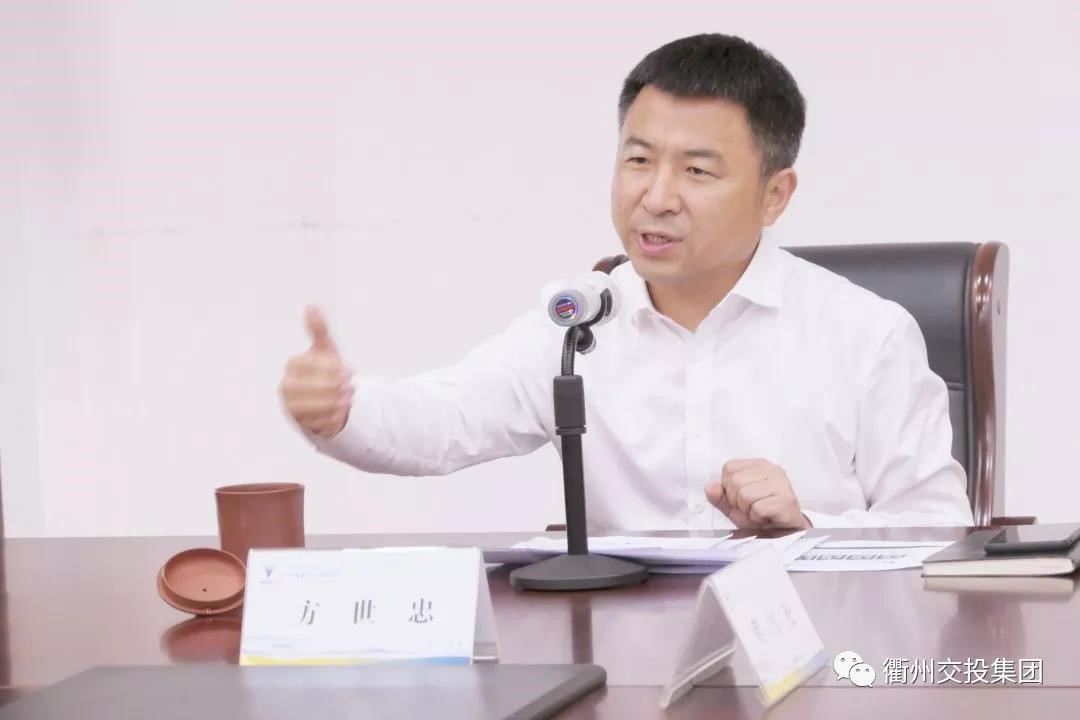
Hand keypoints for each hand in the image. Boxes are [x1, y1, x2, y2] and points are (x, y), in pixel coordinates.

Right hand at [280, 307, 353, 437]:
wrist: (330, 397)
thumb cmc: (326, 371)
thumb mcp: (326, 350)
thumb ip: (319, 331)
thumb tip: (312, 307)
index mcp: (293, 366)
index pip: (307, 366)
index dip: (328, 368)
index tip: (347, 369)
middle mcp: (287, 386)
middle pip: (304, 388)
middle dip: (330, 386)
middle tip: (350, 385)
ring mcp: (292, 406)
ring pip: (307, 407)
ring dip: (330, 402)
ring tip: (348, 398)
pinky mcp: (301, 423)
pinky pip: (314, 422)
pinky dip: (329, 417)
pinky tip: (341, 412)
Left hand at [704, 459, 810, 528]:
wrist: (786, 533)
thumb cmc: (761, 516)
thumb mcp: (735, 506)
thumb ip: (720, 497)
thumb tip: (710, 487)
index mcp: (758, 465)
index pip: (729, 468)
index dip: (728, 488)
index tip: (740, 499)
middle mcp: (771, 469)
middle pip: (735, 482)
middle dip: (737, 502)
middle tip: (751, 509)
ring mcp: (781, 483)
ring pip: (745, 495)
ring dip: (748, 511)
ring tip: (759, 513)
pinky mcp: (787, 500)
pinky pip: (758, 509)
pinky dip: (757, 518)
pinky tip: (767, 518)